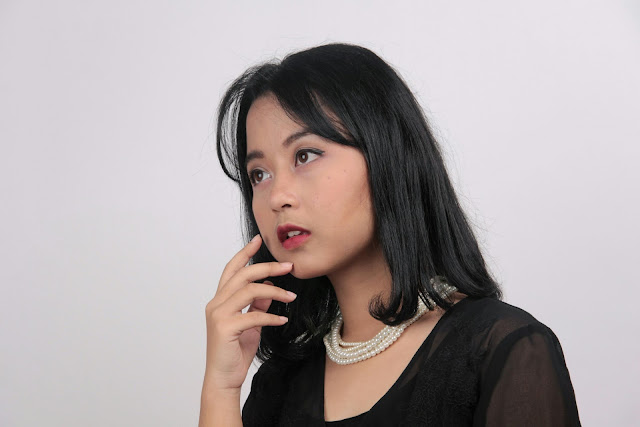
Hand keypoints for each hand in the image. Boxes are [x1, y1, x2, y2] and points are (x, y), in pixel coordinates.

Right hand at [202, 234, 295, 392]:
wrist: (223, 379)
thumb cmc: (235, 351)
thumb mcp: (250, 324)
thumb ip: (256, 305)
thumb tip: (270, 288)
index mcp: (220, 300)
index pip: (231, 269)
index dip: (244, 253)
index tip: (258, 240)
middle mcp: (216, 303)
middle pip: (243, 274)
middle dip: (268, 267)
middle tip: (289, 266)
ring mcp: (219, 315)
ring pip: (249, 290)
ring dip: (275, 291)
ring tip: (292, 297)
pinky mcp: (225, 328)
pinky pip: (254, 315)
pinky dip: (271, 316)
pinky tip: (283, 320)